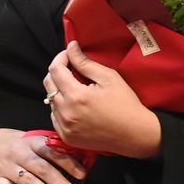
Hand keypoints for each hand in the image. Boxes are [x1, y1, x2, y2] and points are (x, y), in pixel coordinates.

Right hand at [0, 127, 89, 183]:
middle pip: (43, 169)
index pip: (52, 152)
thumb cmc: (9, 144)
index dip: (68, 163)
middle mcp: (20, 154)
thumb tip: (77, 160)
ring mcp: (6, 167)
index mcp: (31, 143)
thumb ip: (48, 149)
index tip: (83, 174)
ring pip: (27, 180)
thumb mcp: (27, 139)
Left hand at [44, 41, 161, 158]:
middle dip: (57, 72)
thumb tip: (71, 47)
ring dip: (59, 90)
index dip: (60, 58)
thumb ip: (85, 62)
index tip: (69, 55)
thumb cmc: (125, 104)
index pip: (55, 70)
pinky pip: (55, 116)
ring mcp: (65, 127)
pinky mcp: (66, 137)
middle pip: (48, 84)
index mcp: (76, 96)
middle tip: (71, 69)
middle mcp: (66, 112)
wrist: (135, 134)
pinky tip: (75, 105)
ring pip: (50, 100)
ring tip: (76, 88)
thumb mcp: (108, 78)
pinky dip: (60, 108)